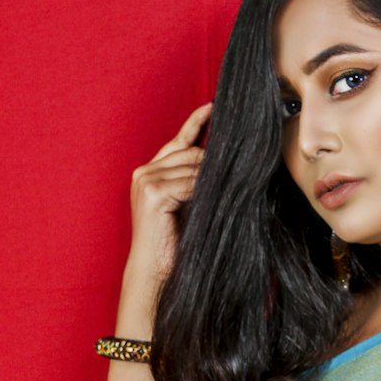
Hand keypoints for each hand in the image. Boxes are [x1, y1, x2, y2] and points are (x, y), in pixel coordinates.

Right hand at [126, 100, 212, 288]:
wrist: (155, 273)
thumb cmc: (174, 244)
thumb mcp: (187, 205)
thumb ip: (195, 181)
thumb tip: (223, 161)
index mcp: (149, 173)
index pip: (178, 142)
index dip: (196, 123)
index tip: (213, 107)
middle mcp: (144, 172)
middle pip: (191, 153)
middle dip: (214, 165)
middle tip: (236, 173)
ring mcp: (146, 180)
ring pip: (194, 167)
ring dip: (211, 183)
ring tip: (218, 201)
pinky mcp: (153, 193)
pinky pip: (192, 183)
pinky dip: (203, 194)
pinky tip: (207, 208)